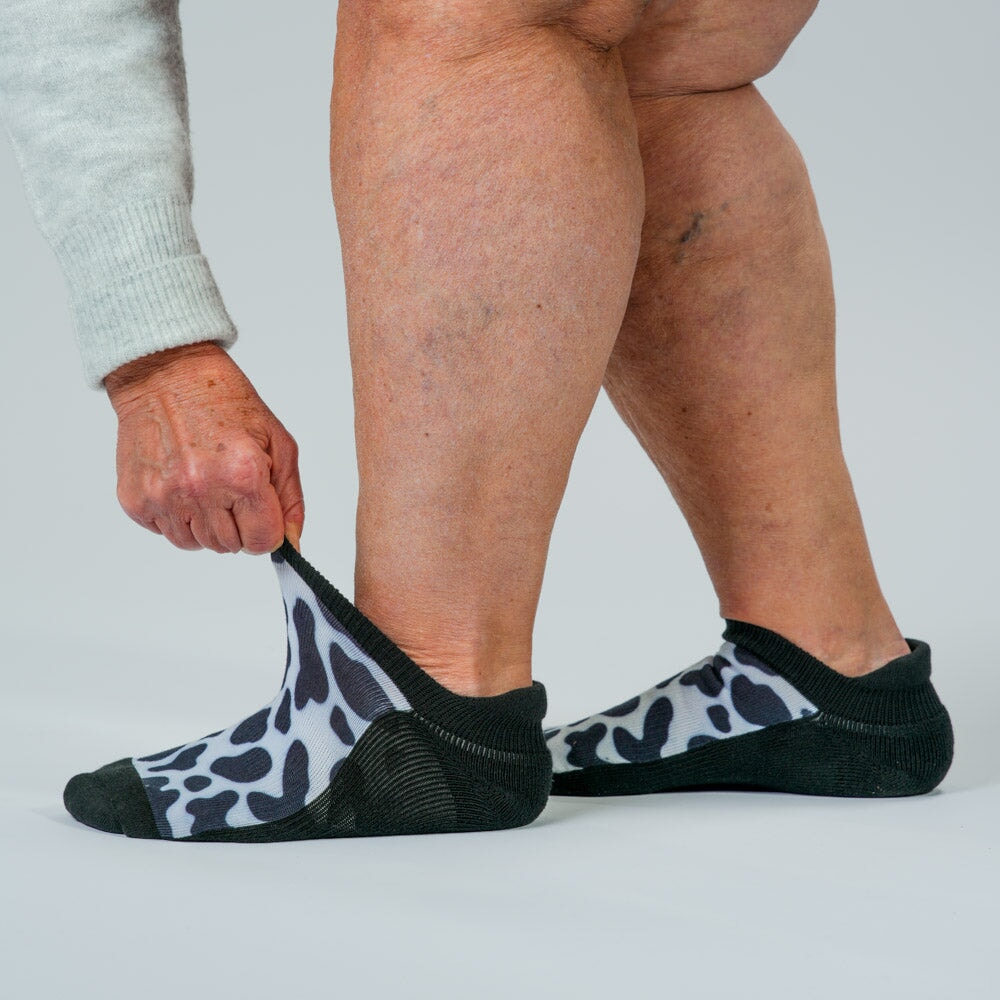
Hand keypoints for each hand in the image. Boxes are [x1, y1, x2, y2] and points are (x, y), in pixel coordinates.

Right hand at [105, 342, 303, 553]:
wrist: (167, 375)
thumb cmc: (224, 403)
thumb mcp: (278, 443)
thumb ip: (289, 499)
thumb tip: (290, 542)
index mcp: (242, 475)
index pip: (262, 541)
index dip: (267, 530)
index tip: (262, 513)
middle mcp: (200, 490)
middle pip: (230, 546)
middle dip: (238, 525)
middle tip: (232, 488)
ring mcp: (163, 497)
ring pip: (196, 544)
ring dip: (207, 524)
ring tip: (207, 483)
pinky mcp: (135, 500)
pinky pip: (166, 532)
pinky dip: (178, 517)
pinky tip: (181, 482)